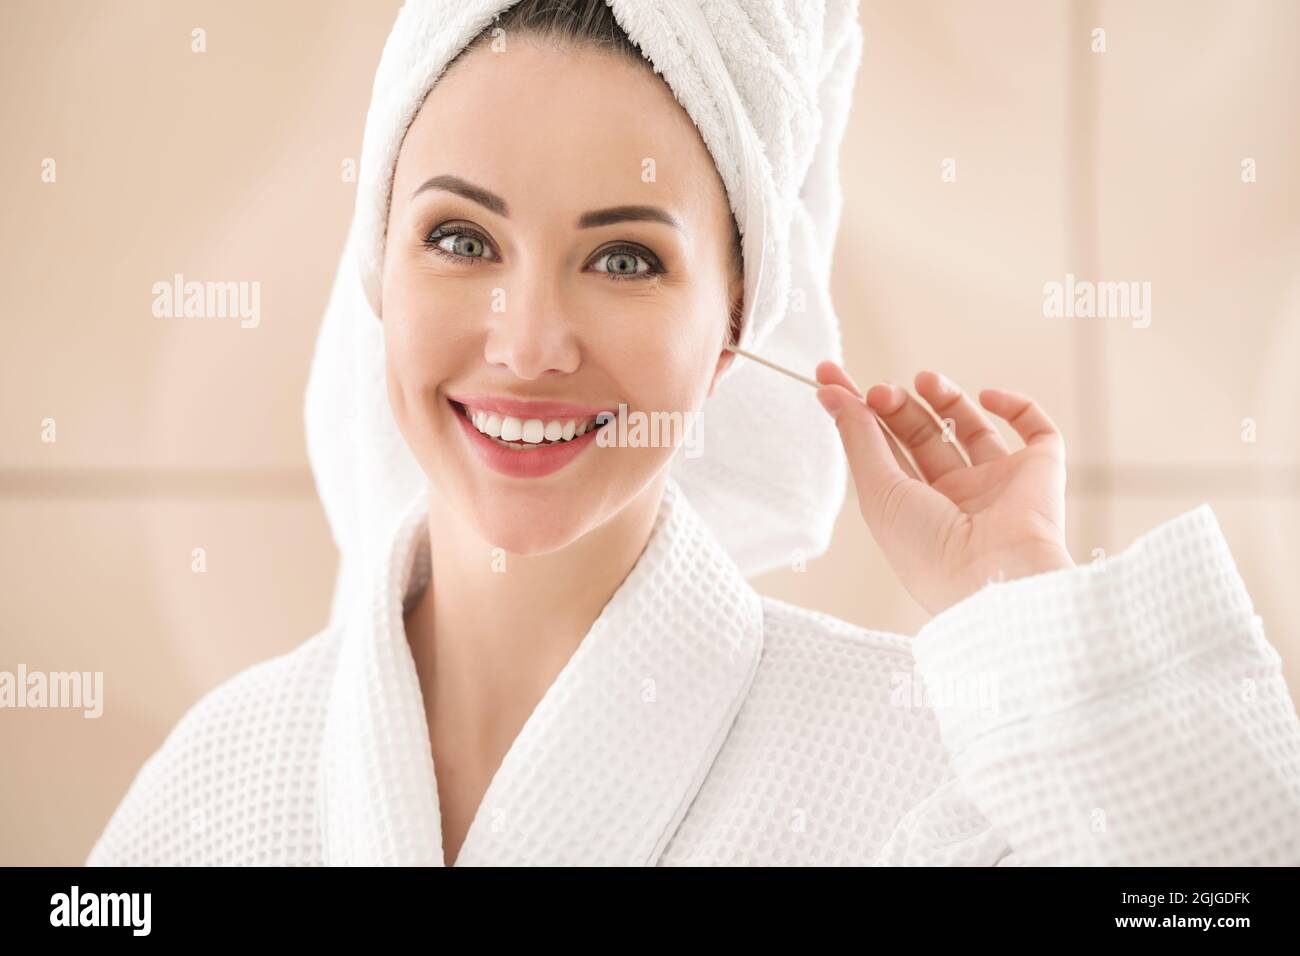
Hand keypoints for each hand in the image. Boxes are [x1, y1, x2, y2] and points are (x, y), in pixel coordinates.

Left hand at [815, 362, 1073, 617]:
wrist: (995, 578)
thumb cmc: (929, 550)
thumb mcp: (878, 493)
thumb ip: (859, 441)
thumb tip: (833, 396)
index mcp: (912, 509)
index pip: (882, 451)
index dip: (858, 413)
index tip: (830, 377)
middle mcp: (954, 497)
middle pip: (922, 436)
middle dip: (897, 406)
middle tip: (883, 390)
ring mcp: (997, 484)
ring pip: (971, 428)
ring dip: (946, 398)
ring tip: (924, 380)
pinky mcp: (1040, 472)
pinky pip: (1035, 430)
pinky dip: (1015, 405)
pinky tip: (987, 396)